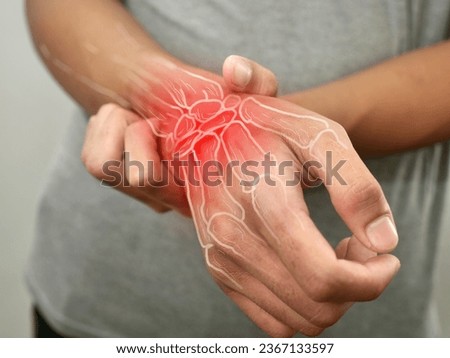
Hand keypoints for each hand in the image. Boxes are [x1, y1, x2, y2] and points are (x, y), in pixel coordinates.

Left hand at [81, 56, 278, 214]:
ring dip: (117, 127)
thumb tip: (235, 71)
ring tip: (141, 119)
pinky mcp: (118, 183)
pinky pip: (92, 161)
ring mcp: (145, 195)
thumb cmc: (221, 106)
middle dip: (142, 132)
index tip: (161, 121)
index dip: (156, 148)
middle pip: (139, 178)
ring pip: (106, 167)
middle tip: (154, 119)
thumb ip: (256, 80)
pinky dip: (102, 129)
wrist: (190, 106)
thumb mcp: (254, 92)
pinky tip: (126, 124)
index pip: (170, 186)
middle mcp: (173, 200)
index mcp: (206, 189)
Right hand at [122, 60, 399, 335]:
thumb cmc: (265, 129)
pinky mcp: (219, 271)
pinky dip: (302, 306)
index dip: (370, 280)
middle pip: (316, 306)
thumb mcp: (319, 137)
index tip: (384, 258)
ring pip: (298, 320)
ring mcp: (223, 260)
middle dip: (357, 287)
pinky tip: (304, 268)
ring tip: (331, 253)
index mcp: (266, 204)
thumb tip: (383, 243)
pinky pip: (273, 320)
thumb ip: (356, 188)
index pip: (324, 277)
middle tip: (358, 247)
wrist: (204, 132)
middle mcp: (236, 240)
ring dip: (331, 298)